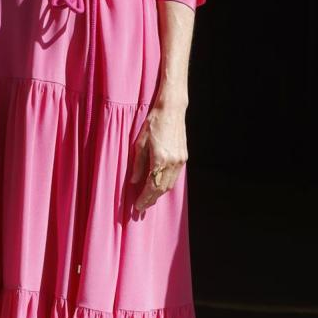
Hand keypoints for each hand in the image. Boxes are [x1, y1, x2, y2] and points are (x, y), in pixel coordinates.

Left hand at [130, 96, 187, 212]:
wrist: (172, 110)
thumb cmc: (153, 123)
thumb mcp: (139, 143)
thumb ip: (137, 164)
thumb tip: (133, 181)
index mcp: (160, 159)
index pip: (152, 186)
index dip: (144, 199)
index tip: (137, 207)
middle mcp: (172, 162)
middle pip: (162, 189)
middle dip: (151, 200)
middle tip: (141, 207)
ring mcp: (180, 160)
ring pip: (170, 184)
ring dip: (159, 194)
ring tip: (148, 199)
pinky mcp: (184, 157)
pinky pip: (174, 177)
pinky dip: (166, 184)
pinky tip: (158, 186)